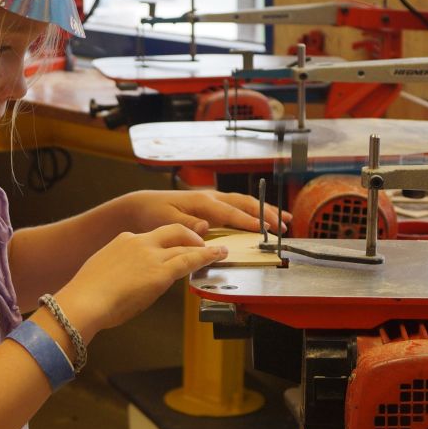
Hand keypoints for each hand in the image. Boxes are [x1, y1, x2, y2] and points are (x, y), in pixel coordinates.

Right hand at [57, 225, 227, 334]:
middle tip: (202, 243)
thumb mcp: (103, 273)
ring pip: (185, 245)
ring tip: (218, 250)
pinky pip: (190, 260)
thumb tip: (128, 283)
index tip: (171, 248)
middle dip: (190, 236)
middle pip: (173, 231)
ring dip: (204, 247)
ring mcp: (151, 256)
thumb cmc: (88, 297)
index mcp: (123, 241)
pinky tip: (219, 256)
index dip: (165, 244)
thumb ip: (120, 272)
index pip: (151, 238)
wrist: (84, 301)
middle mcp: (140, 242)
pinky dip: (208, 256)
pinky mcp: (161, 272)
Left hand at [120, 189, 289, 236]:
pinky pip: (238, 206)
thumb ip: (187, 225)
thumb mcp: (166, 222)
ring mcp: (212, 200)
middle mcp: (211, 198)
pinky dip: (254, 211)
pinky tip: (264, 217)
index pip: (231, 213)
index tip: (266, 230)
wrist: (142, 206)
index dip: (250, 222)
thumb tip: (206, 227)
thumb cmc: (153, 214)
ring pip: (245, 203)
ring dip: (266, 211)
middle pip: (245, 204)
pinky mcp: (211, 204)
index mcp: (202, 203)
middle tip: (284, 227)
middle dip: (267, 214)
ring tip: (285, 220)